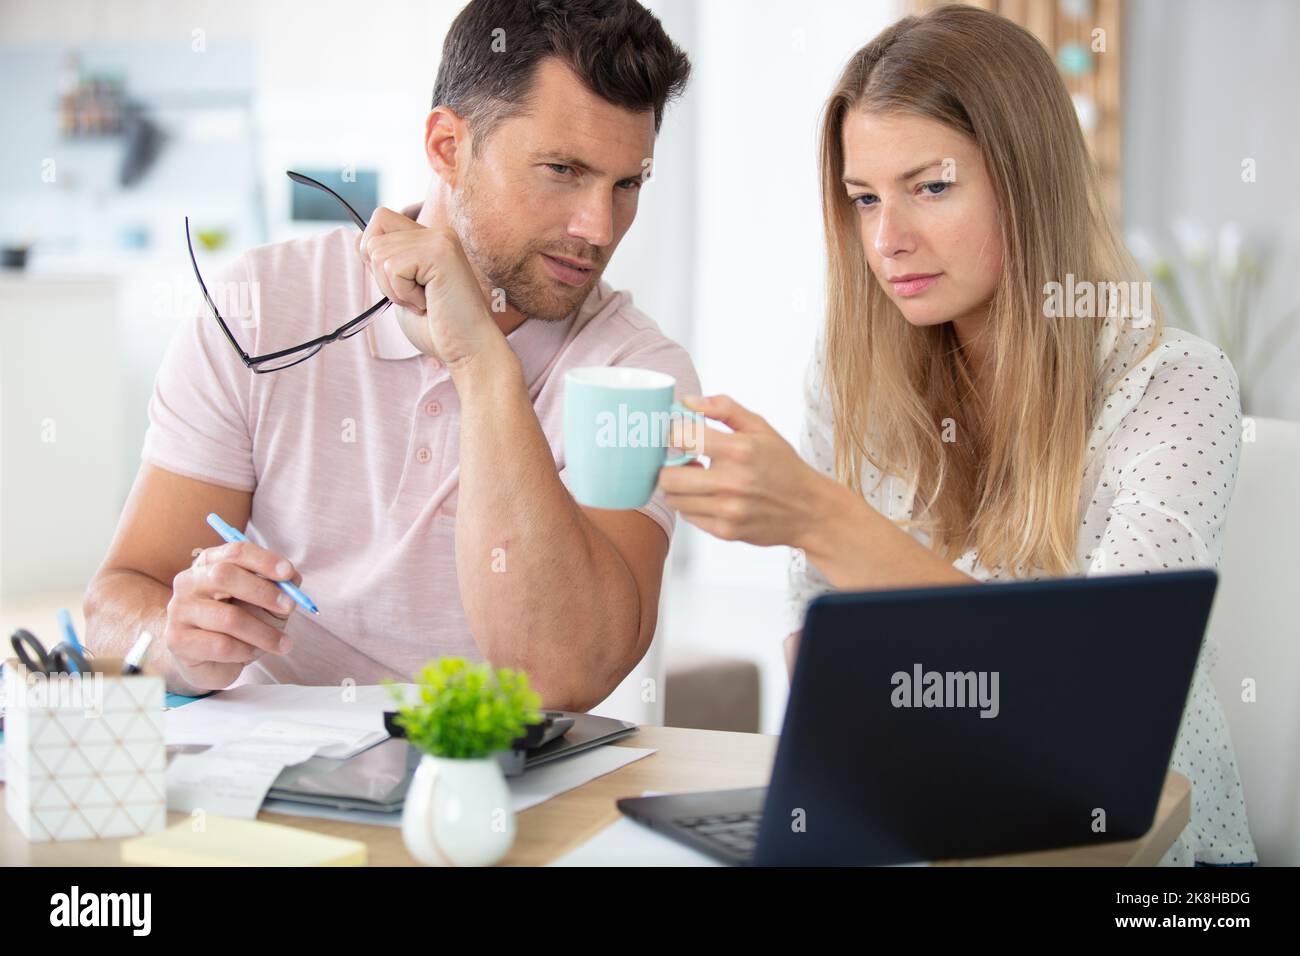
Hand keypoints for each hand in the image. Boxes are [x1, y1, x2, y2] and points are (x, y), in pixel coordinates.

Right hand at [165, 540, 300, 690]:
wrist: (210, 661)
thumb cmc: (242, 624)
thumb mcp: (265, 602)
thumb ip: (279, 587)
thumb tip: (292, 579)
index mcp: (210, 563)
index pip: (235, 552)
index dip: (264, 560)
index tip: (288, 573)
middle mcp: (189, 582)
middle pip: (224, 576)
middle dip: (263, 591)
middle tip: (290, 607)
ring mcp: (179, 610)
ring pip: (228, 617)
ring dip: (264, 632)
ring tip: (283, 643)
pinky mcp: (178, 640)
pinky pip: (221, 645)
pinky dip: (246, 650)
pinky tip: (252, 653)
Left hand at [356, 207, 503, 370]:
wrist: (468, 349)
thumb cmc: (437, 328)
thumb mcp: (402, 289)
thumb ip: (386, 263)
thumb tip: (359, 241)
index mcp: (429, 239)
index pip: (379, 220)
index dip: (373, 253)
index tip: (401, 283)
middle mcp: (436, 233)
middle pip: (372, 236)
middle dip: (382, 276)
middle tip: (413, 295)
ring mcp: (440, 240)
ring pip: (378, 253)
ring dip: (394, 288)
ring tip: (423, 301)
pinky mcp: (440, 253)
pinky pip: (393, 268)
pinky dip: (403, 293)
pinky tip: (428, 303)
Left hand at [658, 394, 831, 547]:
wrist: (808, 509)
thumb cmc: (783, 466)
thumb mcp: (760, 428)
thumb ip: (724, 408)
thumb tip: (688, 402)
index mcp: (740, 450)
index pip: (682, 437)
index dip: (671, 434)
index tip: (676, 434)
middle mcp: (732, 482)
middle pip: (667, 476)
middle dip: (668, 466)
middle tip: (681, 461)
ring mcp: (728, 510)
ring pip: (674, 498)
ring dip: (678, 487)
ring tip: (698, 478)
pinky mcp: (725, 531)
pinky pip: (688, 516)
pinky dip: (692, 505)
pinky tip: (710, 496)